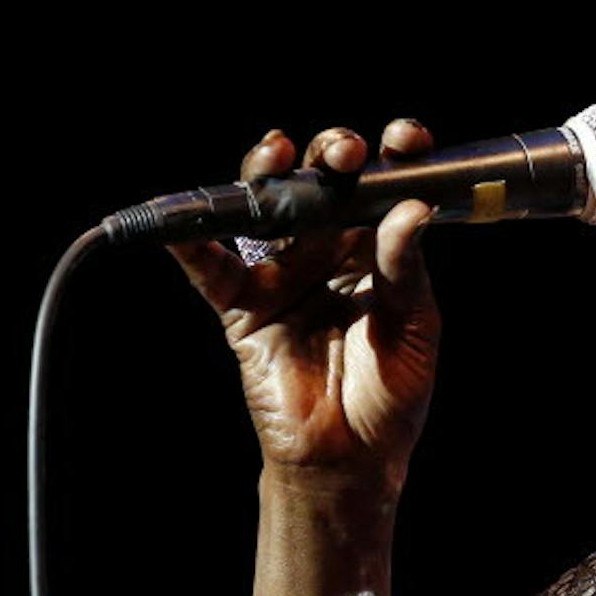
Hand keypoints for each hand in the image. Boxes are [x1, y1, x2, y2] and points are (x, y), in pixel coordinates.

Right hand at [166, 121, 439, 486]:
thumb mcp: (415, 326)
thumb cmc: (392, 393)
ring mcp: (283, 274)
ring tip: (279, 156)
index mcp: (378, 249)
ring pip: (266, 210)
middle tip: (344, 153)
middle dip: (330, 157)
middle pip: (321, 185)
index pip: (383, 188)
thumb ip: (405, 269)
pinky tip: (180, 221)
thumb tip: (411, 209)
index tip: (406, 139)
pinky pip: (209, 268)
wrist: (353, 456)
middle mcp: (328, 251)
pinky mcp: (242, 307)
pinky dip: (189, 243)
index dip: (392, 156)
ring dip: (267, 176)